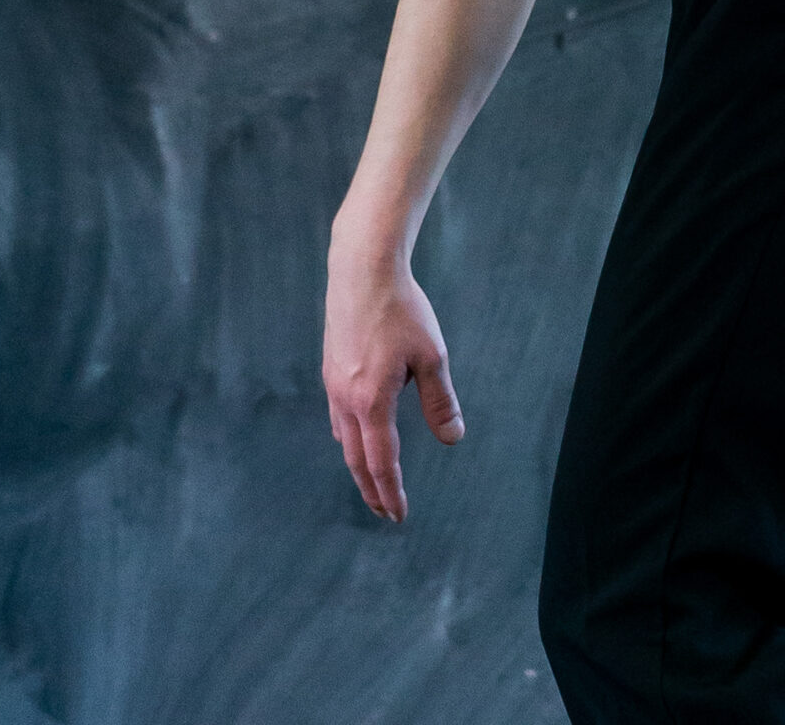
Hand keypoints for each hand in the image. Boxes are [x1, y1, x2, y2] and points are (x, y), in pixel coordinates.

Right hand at [323, 234, 465, 520]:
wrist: (361, 269)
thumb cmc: (401, 309)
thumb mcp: (431, 355)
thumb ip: (440, 401)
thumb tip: (453, 438)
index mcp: (373, 401)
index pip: (382, 462)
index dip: (391, 492)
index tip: (399, 515)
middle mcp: (346, 399)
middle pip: (357, 459)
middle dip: (372, 490)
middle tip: (384, 512)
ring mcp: (333, 383)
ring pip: (344, 438)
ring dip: (359, 464)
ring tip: (373, 479)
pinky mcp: (330, 367)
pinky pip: (337, 415)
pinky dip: (350, 437)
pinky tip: (358, 433)